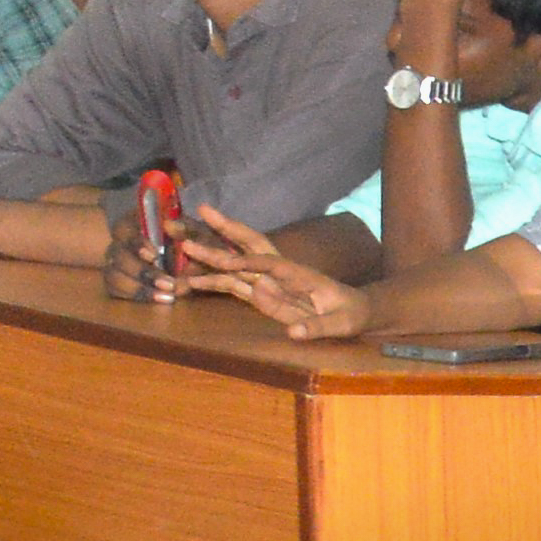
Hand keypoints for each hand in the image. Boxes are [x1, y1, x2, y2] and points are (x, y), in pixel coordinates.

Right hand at [163, 207, 369, 339]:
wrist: (357, 312)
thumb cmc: (352, 314)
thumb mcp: (341, 323)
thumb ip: (317, 327)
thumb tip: (291, 331)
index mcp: (301, 273)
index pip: (271, 264)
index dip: (250, 263)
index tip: (228, 264)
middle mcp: (281, 272)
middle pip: (251, 245)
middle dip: (227, 229)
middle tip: (203, 210)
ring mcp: (269, 282)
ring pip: (236, 264)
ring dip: (212, 256)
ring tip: (183, 246)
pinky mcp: (263, 295)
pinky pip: (234, 286)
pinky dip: (213, 282)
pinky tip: (190, 281)